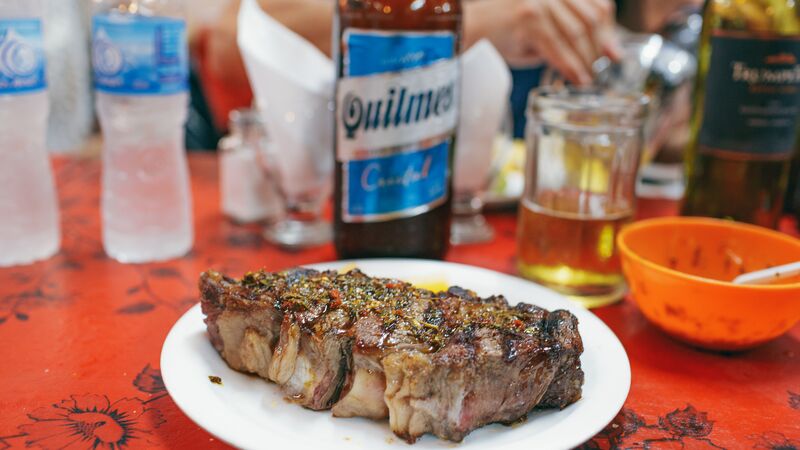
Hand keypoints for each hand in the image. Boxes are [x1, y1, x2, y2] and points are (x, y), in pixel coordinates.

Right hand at [464, 0, 621, 83]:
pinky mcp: (529, 17)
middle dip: (597, 50)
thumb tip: (608, 50)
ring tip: (585, 79)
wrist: (469, 29)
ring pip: (577, 34)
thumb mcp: (546, 26)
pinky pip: (557, 46)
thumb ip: (573, 33)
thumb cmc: (507, 30)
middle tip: (596, 72)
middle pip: (590, 20)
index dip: (609, 31)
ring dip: (584, 61)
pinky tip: (575, 78)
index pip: (598, 6)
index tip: (614, 54)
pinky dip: (570, 65)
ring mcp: (541, 1)